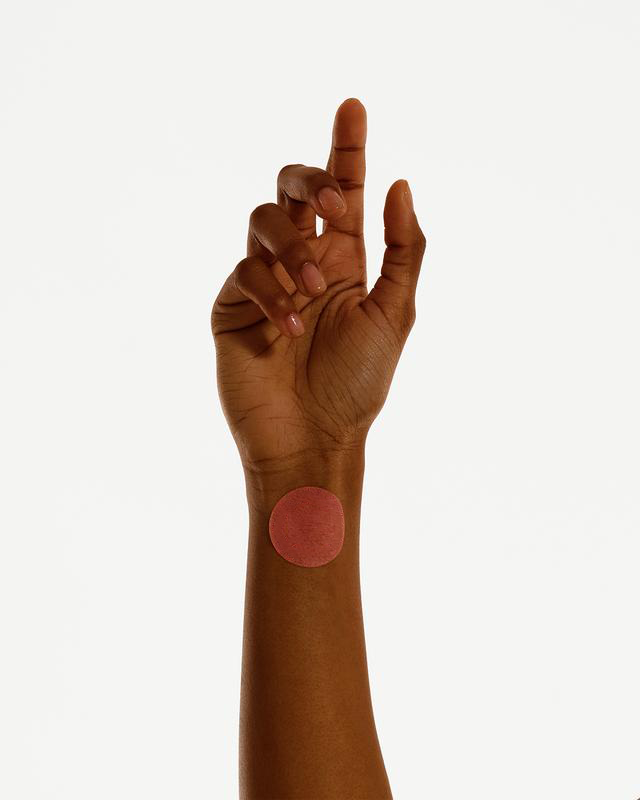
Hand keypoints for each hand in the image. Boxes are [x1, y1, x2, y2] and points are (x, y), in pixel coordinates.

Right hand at [212, 99, 425, 470]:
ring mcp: (265, 281)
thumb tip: (399, 183)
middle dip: (312, 181)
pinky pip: (245, 271)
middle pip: (294, 188)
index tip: (354, 105)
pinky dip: (272, 292)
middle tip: (339, 206)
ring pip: (263, 219)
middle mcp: (303, 261)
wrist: (313, 437)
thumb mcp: (394, 314)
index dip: (346, 147)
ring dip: (293, 246)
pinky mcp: (233, 305)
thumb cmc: (357, 384)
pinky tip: (290, 327)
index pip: (344, 191)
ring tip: (315, 290)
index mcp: (344, 260)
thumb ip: (403, 250)